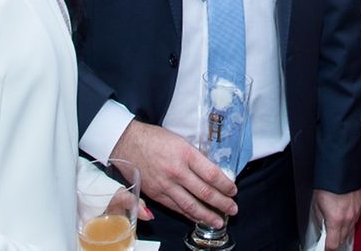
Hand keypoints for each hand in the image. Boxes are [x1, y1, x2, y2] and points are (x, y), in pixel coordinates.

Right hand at [109, 120, 236, 228]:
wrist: (128, 142)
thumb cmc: (155, 139)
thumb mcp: (180, 141)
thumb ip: (195, 158)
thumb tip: (210, 173)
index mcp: (186, 154)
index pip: (211, 174)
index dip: (225, 185)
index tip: (233, 190)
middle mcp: (176, 171)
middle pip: (204, 192)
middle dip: (221, 203)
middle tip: (233, 209)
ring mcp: (165, 185)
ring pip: (190, 205)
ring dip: (207, 215)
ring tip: (219, 221)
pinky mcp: (156, 194)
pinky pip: (175, 208)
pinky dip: (189, 215)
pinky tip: (198, 218)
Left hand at [312, 189, 360, 249]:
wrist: (339, 169)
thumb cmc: (326, 185)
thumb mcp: (316, 205)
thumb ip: (319, 220)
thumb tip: (321, 229)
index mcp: (336, 220)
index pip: (333, 244)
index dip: (328, 248)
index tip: (325, 248)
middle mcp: (348, 218)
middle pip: (343, 239)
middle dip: (336, 241)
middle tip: (329, 239)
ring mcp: (356, 212)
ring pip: (351, 231)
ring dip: (343, 232)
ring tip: (336, 228)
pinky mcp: (360, 206)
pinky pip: (355, 220)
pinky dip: (349, 223)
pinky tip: (344, 218)